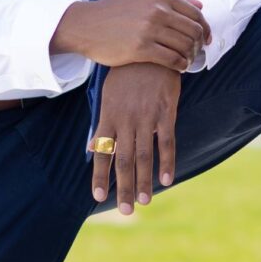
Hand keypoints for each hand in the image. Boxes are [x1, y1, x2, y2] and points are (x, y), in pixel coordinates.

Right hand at [50, 0, 210, 70]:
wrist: (86, 25)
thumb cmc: (114, 10)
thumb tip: (200, 6)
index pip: (194, 13)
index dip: (205, 28)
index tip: (205, 39)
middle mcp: (157, 10)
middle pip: (193, 31)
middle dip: (199, 44)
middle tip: (197, 52)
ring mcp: (149, 29)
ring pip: (184, 46)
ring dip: (190, 56)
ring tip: (187, 60)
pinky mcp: (141, 48)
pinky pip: (172, 59)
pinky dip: (180, 65)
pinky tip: (179, 67)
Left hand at [89, 62, 180, 213]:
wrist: (148, 50)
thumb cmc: (125, 75)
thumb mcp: (108, 97)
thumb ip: (103, 124)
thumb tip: (93, 147)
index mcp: (109, 117)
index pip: (103, 153)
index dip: (100, 176)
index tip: (98, 198)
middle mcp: (126, 120)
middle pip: (123, 160)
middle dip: (123, 187)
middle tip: (125, 211)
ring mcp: (146, 117)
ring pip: (143, 155)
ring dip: (143, 180)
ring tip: (143, 201)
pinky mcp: (166, 111)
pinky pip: (167, 141)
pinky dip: (167, 161)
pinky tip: (167, 179)